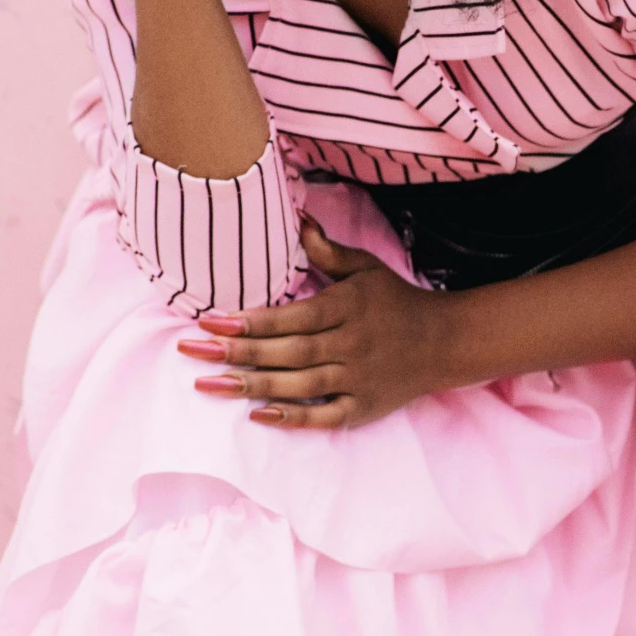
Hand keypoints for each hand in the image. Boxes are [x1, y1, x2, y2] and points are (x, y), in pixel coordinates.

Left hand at [176, 218, 454, 429]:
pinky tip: (257, 415)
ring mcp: (359, 380)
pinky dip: (293, 419)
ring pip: (300, 386)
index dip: (250, 322)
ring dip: (252, 386)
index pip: (292, 317)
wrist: (444, 342)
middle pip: (289, 352)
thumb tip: (298, 217)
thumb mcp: (365, 268)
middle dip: (238, 353)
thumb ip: (327, 250)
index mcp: (348, 308)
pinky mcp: (365, 408)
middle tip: (191, 351)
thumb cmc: (395, 301)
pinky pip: (326, 417)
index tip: (209, 321)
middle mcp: (352, 345)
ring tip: (208, 384)